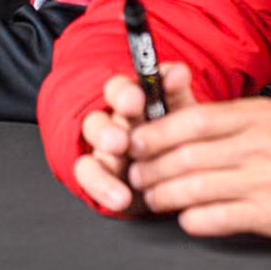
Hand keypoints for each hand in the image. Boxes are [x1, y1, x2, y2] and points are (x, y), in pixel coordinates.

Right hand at [75, 63, 196, 214]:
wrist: (173, 174)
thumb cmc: (174, 135)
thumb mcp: (181, 114)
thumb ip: (177, 92)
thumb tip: (177, 72)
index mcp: (130, 102)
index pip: (117, 90)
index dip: (123, 94)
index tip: (135, 102)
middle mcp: (111, 122)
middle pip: (97, 120)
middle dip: (107, 130)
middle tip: (121, 141)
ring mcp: (102, 150)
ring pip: (90, 151)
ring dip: (104, 158)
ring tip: (118, 168)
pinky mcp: (98, 175)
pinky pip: (89, 176)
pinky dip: (103, 187)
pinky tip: (121, 197)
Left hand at [127, 95, 270, 241]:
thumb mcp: (260, 115)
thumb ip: (217, 117)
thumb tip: (163, 119)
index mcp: (256, 116)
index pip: (196, 120)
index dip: (158, 132)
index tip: (136, 141)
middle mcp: (261, 146)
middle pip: (189, 157)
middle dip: (152, 168)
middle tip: (136, 174)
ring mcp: (268, 181)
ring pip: (197, 189)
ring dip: (165, 195)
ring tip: (152, 196)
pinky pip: (218, 218)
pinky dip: (193, 219)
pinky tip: (184, 216)